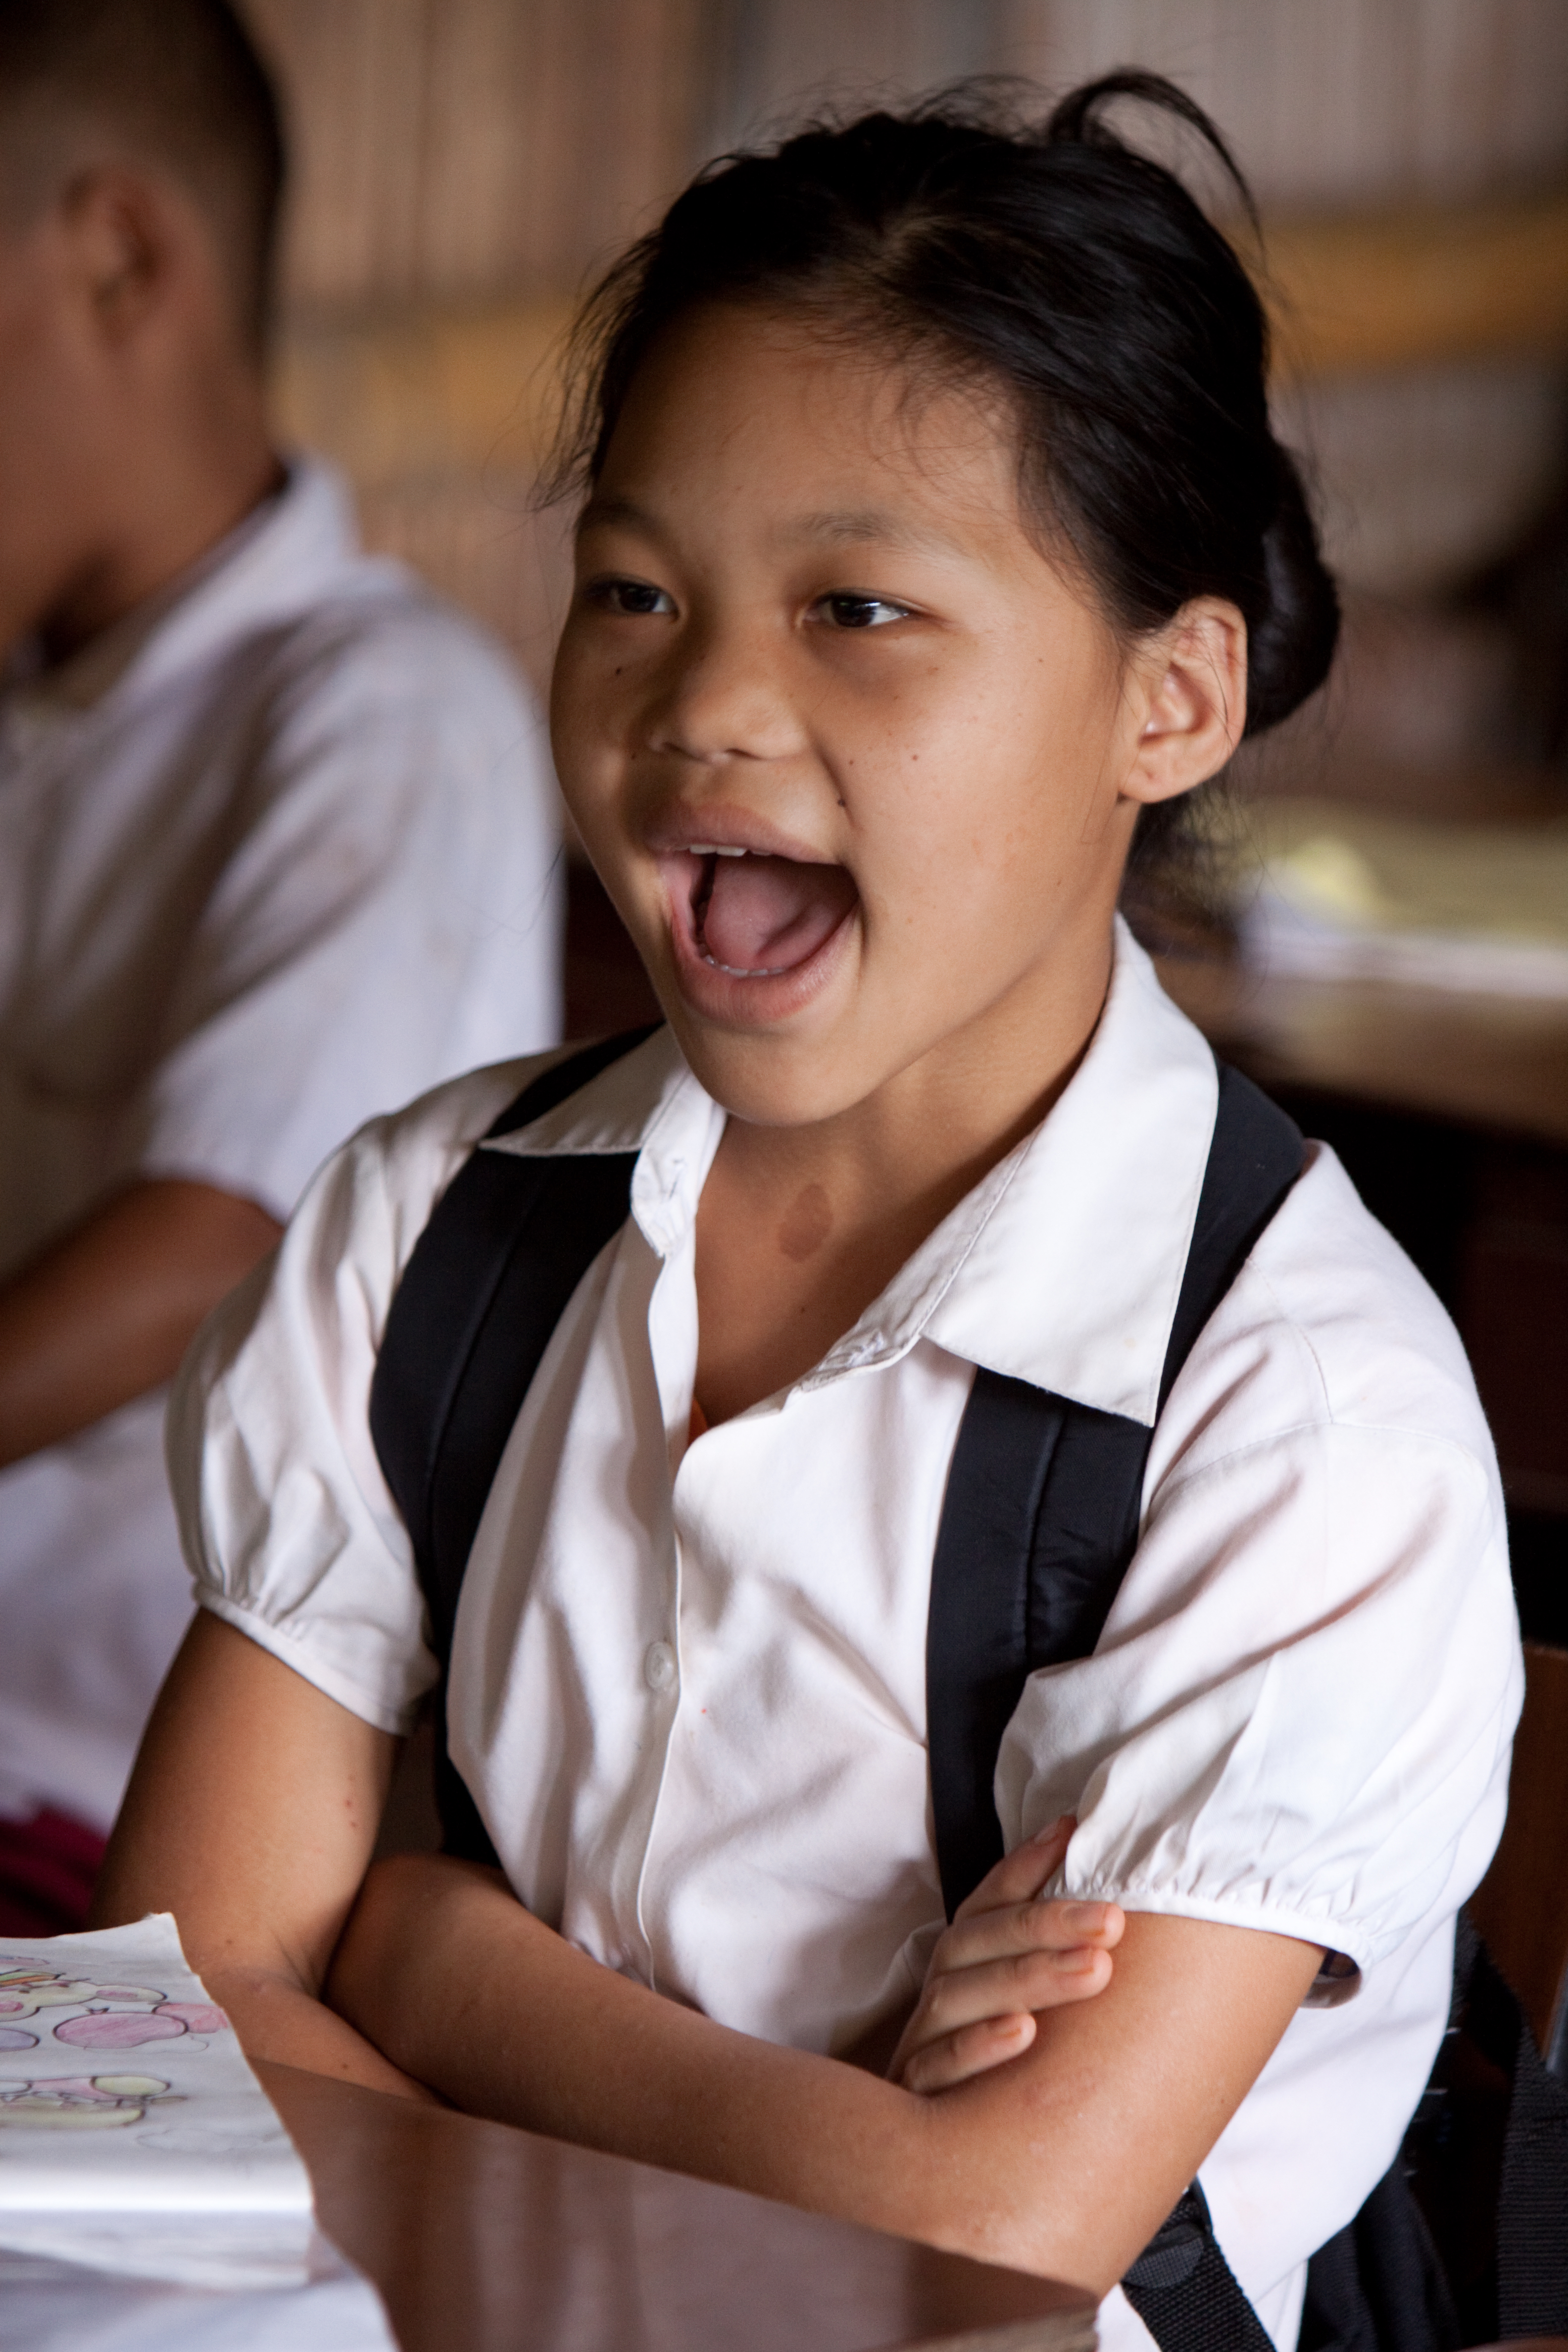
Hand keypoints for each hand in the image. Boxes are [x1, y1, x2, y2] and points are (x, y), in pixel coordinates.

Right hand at [888, 1816, 1121, 2093]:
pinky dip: (978, 2048)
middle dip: (1045, 1925)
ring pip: (959, 1998)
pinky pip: (936, 2069)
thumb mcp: (1027, 2001)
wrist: (945, 2170)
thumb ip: (1049, 1938)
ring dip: (1026, 1977)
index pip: (987, 1905)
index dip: (1027, 1867)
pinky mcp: (912, 2100)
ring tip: (1092, 1969)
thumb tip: (1079, 1843)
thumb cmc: (1004, 2073)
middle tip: (1112, 1921)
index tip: (1075, 1835)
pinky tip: (1023, 2033)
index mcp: (962, 1967)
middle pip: (976, 1945)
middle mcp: (939, 1997)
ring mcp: (920, 2045)